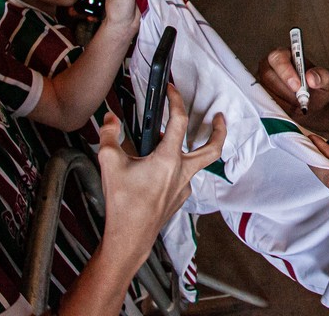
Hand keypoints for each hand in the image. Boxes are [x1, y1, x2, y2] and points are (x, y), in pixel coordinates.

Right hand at [98, 88, 226, 248]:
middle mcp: (182, 172)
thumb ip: (109, 135)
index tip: (171, 91)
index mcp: (168, 160)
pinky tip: (156, 166)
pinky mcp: (179, 197)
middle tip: (220, 117)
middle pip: (212, 149)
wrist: (130, 238)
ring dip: (190, 148)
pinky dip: (175, 166)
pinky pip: (183, 176)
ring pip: (196, 162)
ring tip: (168, 139)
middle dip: (219, 130)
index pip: (179, 121)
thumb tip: (110, 119)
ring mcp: (183, 186)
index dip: (175, 101)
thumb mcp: (109, 163)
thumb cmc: (123, 205)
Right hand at [258, 47, 328, 117]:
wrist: (311, 103)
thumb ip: (322, 76)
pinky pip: (264, 103)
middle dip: (284, 90)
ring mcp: (262, 81)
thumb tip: (311, 78)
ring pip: (265, 91)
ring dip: (283, 101)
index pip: (278, 58)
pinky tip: (289, 110)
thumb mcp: (326, 81)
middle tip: (299, 100)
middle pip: (268, 76)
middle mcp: (269, 66)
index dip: (286, 72)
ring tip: (298, 104)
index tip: (297, 86)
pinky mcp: (260, 96)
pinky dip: (278, 108)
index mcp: (284, 55)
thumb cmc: (316, 88)